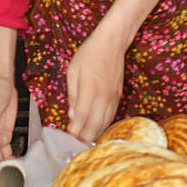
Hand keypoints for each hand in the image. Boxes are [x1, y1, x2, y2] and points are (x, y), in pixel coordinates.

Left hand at [66, 24, 124, 143]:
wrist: (112, 42)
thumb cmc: (90, 53)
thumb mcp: (73, 70)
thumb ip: (72, 94)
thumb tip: (72, 114)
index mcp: (90, 90)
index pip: (82, 118)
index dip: (74, 132)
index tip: (67, 139)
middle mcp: (103, 96)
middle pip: (95, 125)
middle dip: (84, 138)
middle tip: (74, 144)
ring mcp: (113, 97)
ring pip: (105, 123)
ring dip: (94, 134)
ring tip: (84, 141)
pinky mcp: (118, 96)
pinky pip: (111, 116)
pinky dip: (103, 126)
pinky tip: (96, 128)